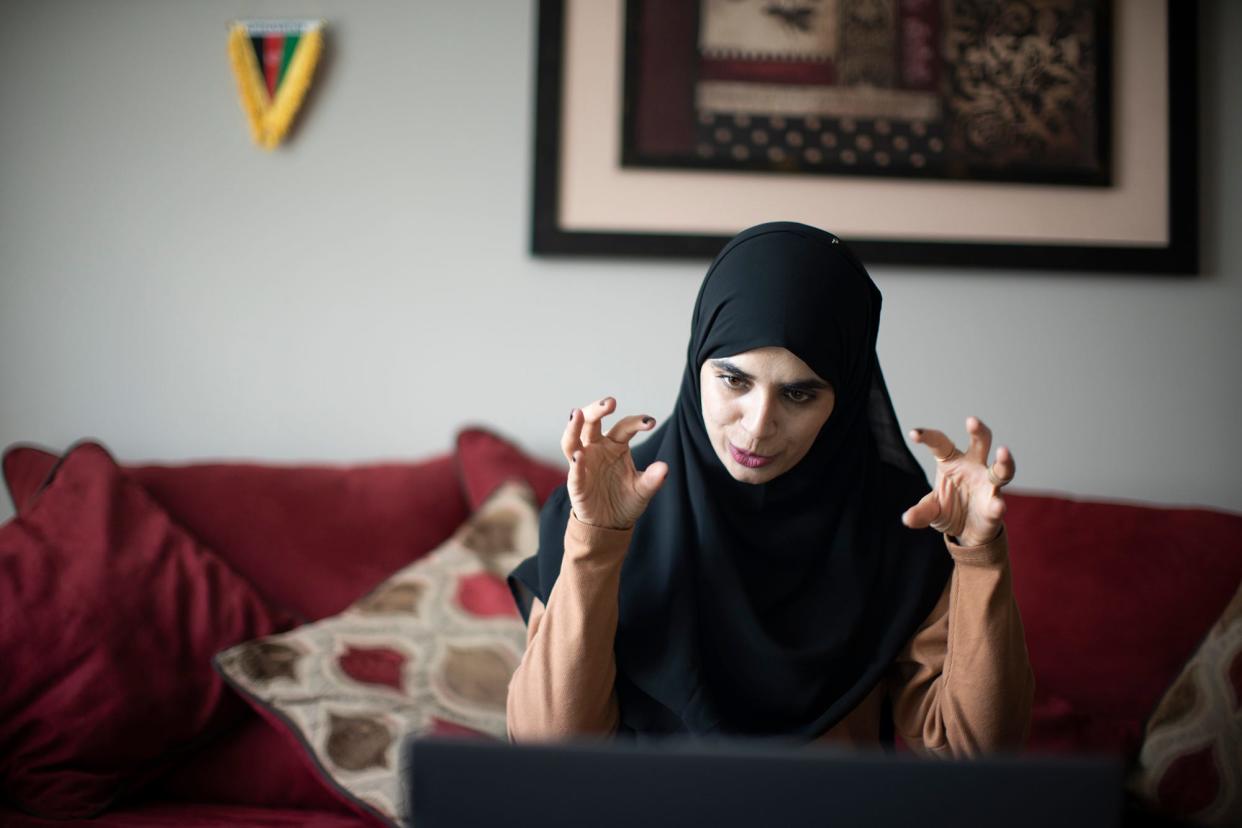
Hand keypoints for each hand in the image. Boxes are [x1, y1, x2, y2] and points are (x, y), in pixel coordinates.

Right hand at [562, 397, 668, 530]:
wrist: (609, 525)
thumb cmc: (625, 501)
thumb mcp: (643, 490)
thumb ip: (653, 479)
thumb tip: (664, 467)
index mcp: (616, 445)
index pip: (624, 427)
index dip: (636, 422)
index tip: (650, 422)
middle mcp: (597, 448)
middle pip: (592, 422)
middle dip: (598, 409)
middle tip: (610, 402)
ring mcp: (583, 463)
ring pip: (572, 439)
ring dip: (574, 427)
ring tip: (577, 414)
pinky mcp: (576, 482)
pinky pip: (574, 471)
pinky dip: (576, 463)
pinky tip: (579, 457)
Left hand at [902, 416, 1014, 547]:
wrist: (967, 532)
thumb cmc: (948, 509)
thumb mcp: (931, 510)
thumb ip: (921, 512)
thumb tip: (908, 518)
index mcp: (951, 462)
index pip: (940, 444)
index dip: (928, 437)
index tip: (914, 434)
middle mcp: (973, 467)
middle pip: (980, 443)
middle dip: (978, 431)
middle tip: (972, 421)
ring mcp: (988, 485)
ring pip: (1000, 469)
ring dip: (1004, 461)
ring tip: (1003, 451)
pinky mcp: (995, 504)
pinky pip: (997, 502)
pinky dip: (997, 505)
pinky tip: (997, 506)